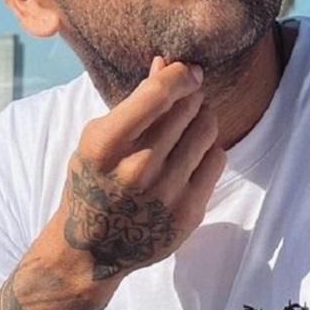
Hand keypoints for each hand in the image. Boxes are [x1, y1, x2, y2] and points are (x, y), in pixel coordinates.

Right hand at [56, 57, 225, 280]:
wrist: (92, 248)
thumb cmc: (93, 181)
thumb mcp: (100, 137)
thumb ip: (135, 101)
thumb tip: (167, 62)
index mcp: (106, 146)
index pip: (157, 94)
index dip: (180, 74)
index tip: (189, 69)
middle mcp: (137, 169)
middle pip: (187, 108)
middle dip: (190, 95)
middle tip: (186, 97)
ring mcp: (166, 193)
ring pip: (207, 129)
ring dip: (202, 118)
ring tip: (188, 124)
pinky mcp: (189, 212)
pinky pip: (217, 158)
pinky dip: (207, 148)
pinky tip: (191, 153)